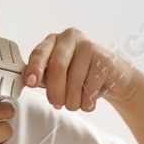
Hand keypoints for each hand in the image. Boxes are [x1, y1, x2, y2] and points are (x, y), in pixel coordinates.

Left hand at [24, 28, 141, 111]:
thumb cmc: (80, 75)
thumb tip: (30, 82)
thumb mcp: (58, 74)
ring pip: (74, 79)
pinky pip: (90, 85)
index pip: (40, 52)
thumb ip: (44, 76)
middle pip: (57, 66)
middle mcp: (70, 38)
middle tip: (56, 104)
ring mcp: (89, 45)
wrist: (112, 76)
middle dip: (55, 91)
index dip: (34, 68)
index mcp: (54, 40)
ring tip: (73, 105)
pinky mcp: (104, 58)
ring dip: (72, 100)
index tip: (30, 83)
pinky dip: (86, 101)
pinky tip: (87, 103)